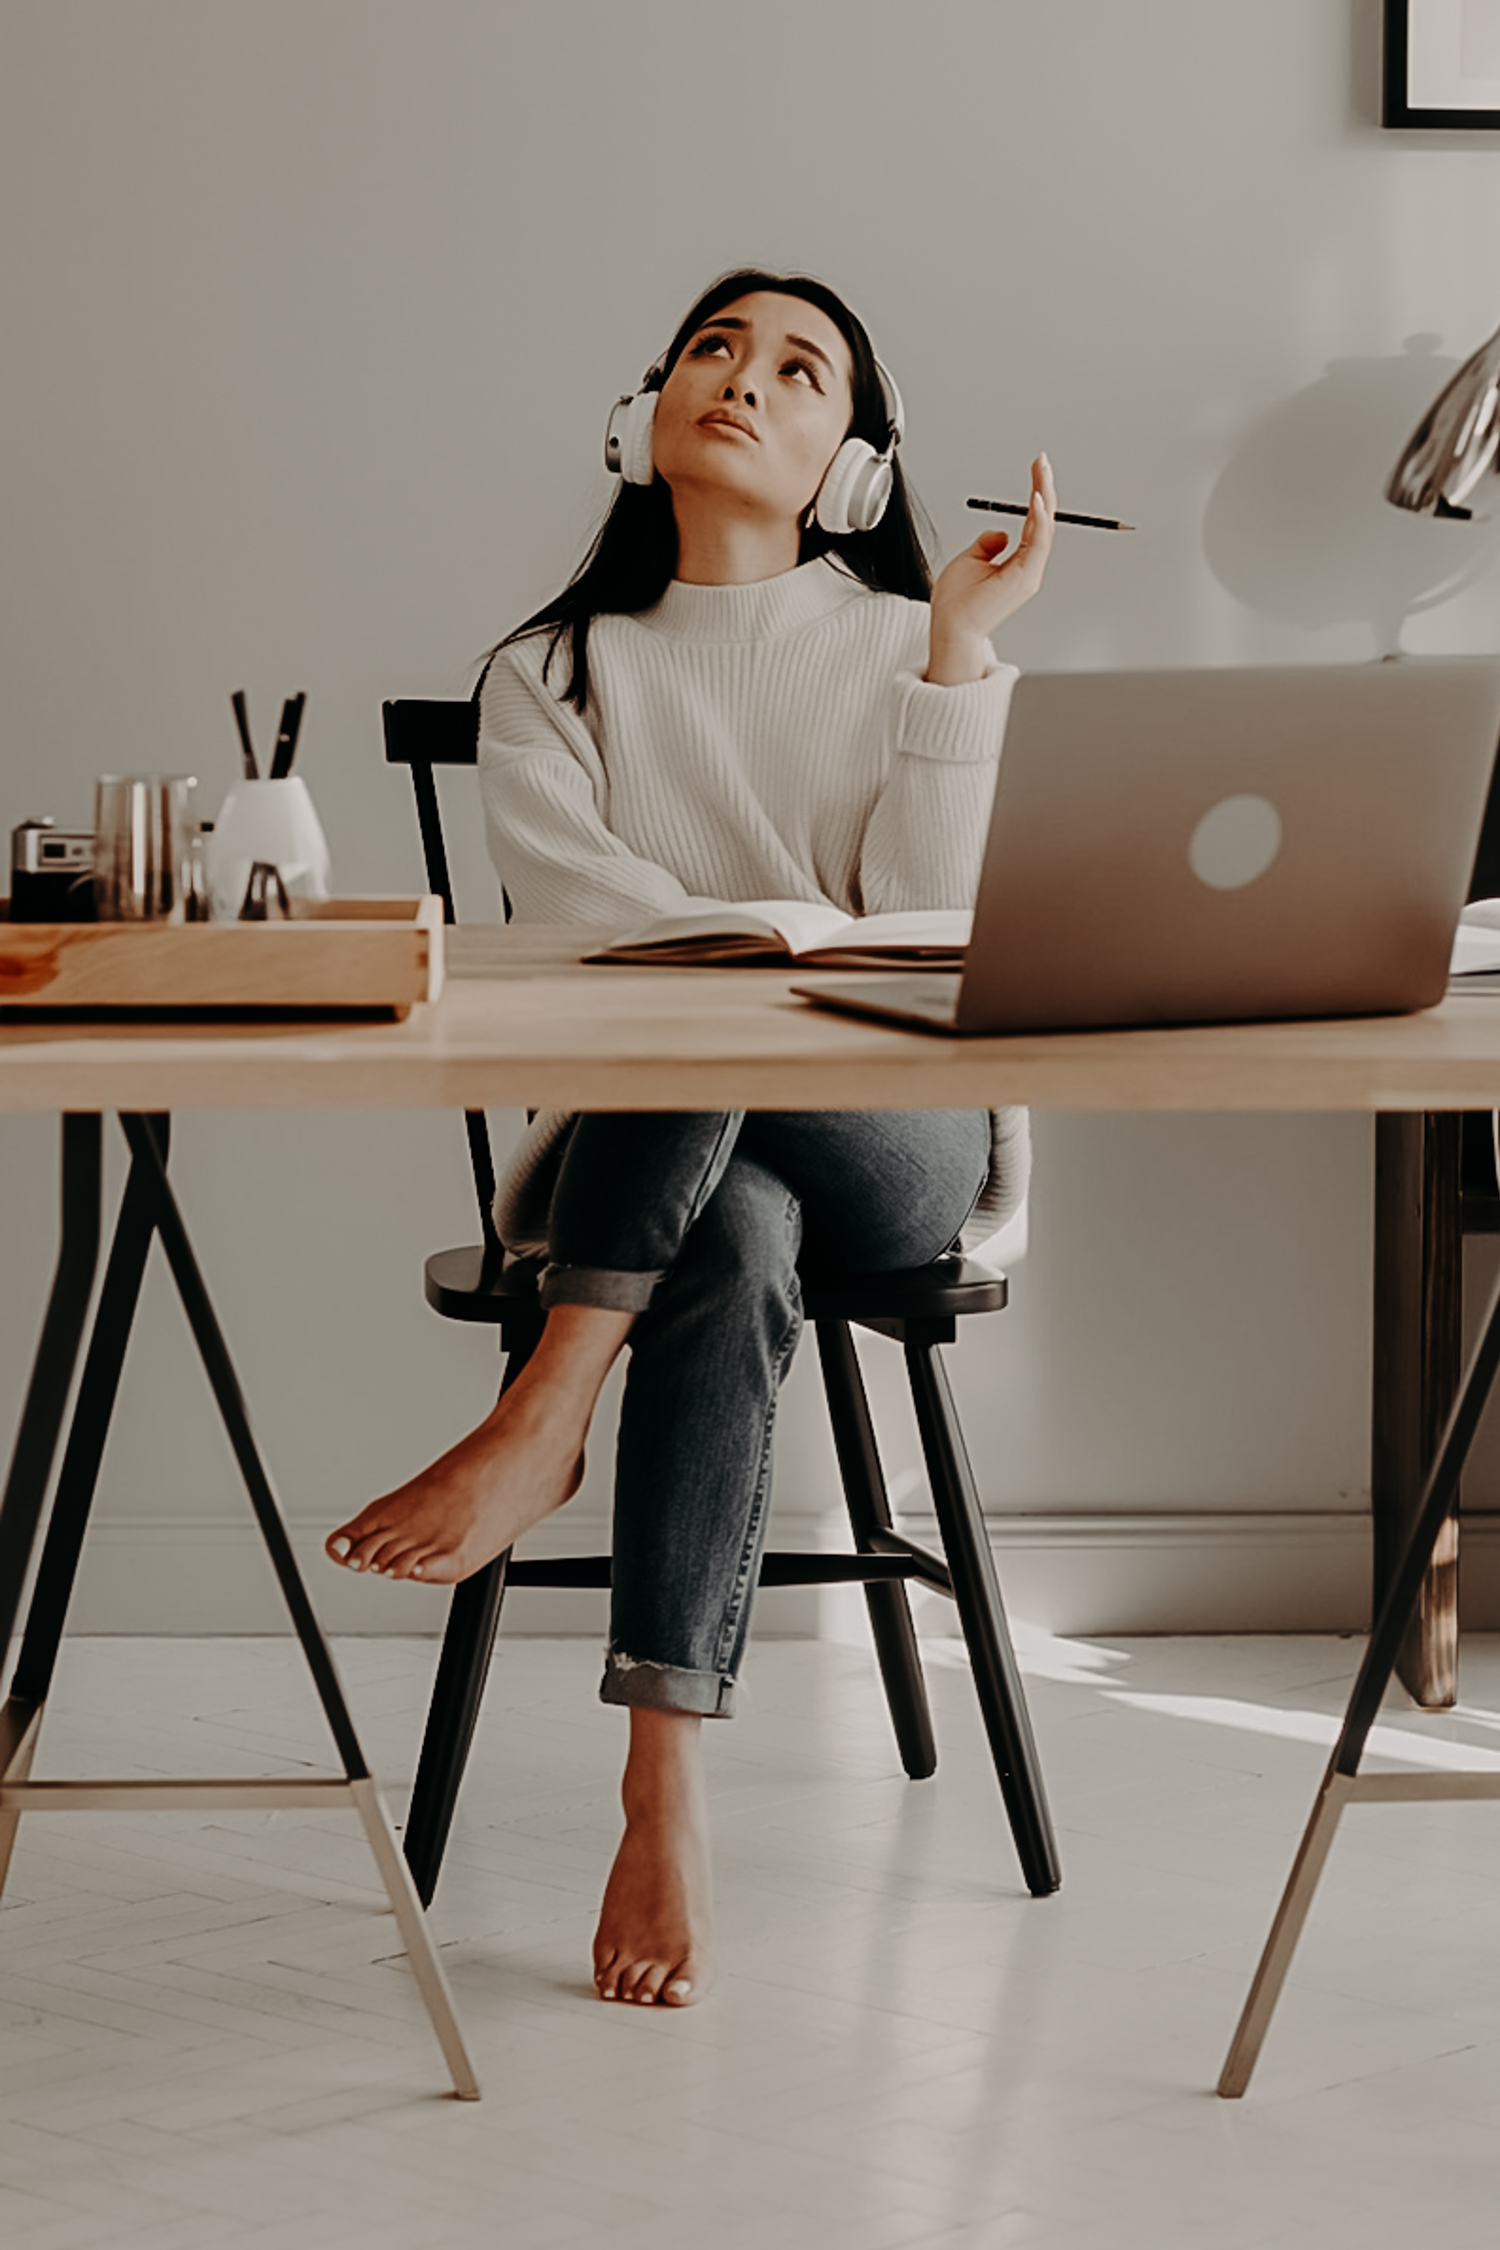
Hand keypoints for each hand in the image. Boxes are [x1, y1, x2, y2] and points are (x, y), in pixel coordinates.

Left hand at [925, 453, 1056, 684]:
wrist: (951, 628)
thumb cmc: (957, 604)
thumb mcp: (969, 560)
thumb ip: (987, 544)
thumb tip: (1000, 532)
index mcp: (1018, 564)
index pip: (1033, 521)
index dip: (1036, 494)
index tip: (1036, 470)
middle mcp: (1028, 568)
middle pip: (1043, 520)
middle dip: (1044, 488)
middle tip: (1042, 462)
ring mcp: (1028, 573)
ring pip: (1044, 527)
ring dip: (1044, 496)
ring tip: (1041, 472)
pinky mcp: (1024, 578)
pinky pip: (1038, 542)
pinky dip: (1039, 519)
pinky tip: (1035, 499)